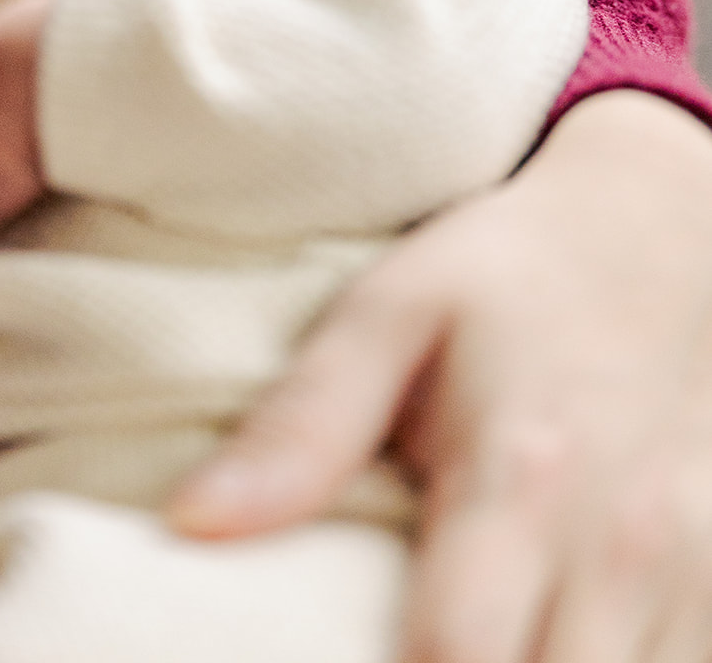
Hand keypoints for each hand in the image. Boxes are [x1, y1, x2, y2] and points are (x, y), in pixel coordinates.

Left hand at [170, 91, 711, 661]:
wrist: (653, 232)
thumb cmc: (504, 272)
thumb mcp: (390, 312)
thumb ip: (303, 423)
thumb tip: (190, 524)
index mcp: (522, 473)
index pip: (456, 660)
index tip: (327, 662)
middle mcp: (620, 541)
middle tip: (391, 649)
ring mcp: (688, 570)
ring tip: (457, 647)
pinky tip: (539, 642)